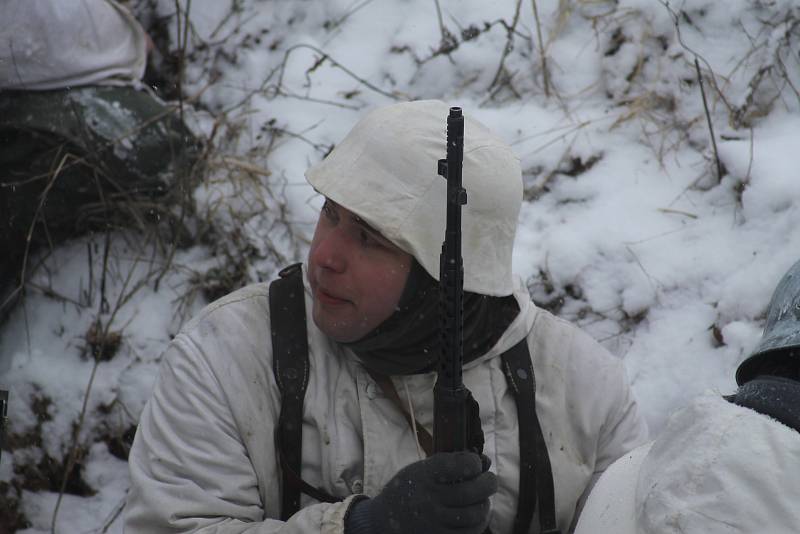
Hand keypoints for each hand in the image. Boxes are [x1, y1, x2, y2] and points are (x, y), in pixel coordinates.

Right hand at [345, 451, 496, 533]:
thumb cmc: (408, 489)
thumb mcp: (420, 470)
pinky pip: (470, 532)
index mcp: (424, 476)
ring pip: (474, 514)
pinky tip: (476, 514)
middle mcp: (429, 499)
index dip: (473, 463)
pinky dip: (479, 522)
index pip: (458, 466)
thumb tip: (484, 461)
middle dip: (488, 483)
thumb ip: (449, 464)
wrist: (384, 520)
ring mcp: (434, 522)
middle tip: (490, 480)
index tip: (476, 463)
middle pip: (471, 492)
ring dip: (485, 504)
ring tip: (482, 499)